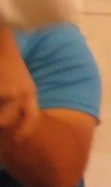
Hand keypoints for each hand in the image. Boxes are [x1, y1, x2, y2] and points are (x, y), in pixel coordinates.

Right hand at [0, 27, 39, 142]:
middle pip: (6, 121)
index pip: (32, 118)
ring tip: (2, 93)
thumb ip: (18, 98)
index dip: (24, 132)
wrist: (2, 44)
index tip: (17, 142)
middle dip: (0, 123)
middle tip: (1, 125)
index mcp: (30, 92)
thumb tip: (8, 120)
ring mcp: (7, 90)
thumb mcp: (19, 81)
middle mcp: (21, 93)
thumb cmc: (7, 63)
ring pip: (0, 117)